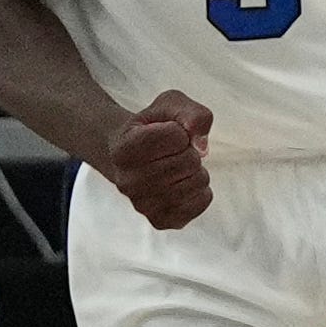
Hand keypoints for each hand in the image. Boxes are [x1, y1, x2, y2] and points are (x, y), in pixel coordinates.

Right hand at [105, 90, 213, 228]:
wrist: (131, 155)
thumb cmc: (153, 127)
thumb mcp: (170, 105)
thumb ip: (192, 114)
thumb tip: (202, 146)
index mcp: (123, 149)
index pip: (176, 136)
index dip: (180, 130)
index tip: (166, 134)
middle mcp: (127, 182)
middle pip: (189, 160)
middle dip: (189, 150)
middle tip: (173, 152)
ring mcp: (142, 205)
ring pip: (198, 182)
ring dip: (196, 170)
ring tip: (176, 168)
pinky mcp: (161, 221)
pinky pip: (201, 202)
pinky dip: (201, 190)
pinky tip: (183, 184)